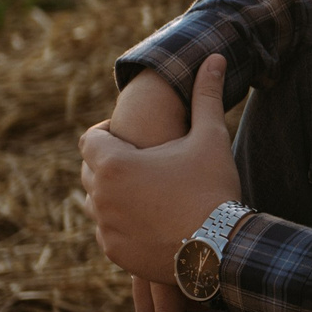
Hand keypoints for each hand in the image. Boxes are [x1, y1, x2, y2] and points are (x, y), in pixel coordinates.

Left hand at [83, 54, 240, 311]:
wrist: (221, 248)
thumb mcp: (210, 138)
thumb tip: (216, 58)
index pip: (90, 139)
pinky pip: (107, 231)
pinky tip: (150, 218)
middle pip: (91, 170)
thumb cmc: (213, 188)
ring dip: (113, 193)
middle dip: (110, 163)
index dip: (108, 134)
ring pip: (96, 203)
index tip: (128, 136)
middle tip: (141, 162)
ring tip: (145, 190)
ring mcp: (105, 228)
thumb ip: (206, 96)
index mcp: (113, 163)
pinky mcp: (115, 253)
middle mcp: (100, 196)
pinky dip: (122, 223)